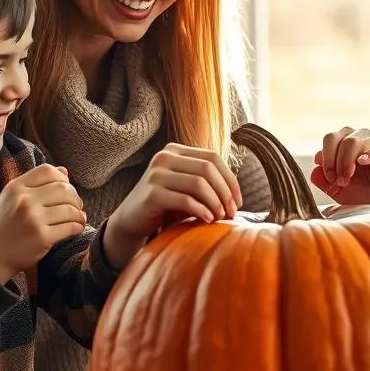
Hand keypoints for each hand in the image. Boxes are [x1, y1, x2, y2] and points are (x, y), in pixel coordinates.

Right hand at [0, 165, 86, 284]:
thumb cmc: (4, 225)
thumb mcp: (12, 198)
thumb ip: (36, 183)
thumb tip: (65, 171)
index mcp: (16, 187)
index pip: (47, 171)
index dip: (62, 178)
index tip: (66, 189)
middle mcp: (24, 200)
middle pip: (63, 188)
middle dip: (75, 197)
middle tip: (76, 206)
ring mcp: (33, 219)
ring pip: (70, 209)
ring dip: (79, 214)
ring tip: (78, 218)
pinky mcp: (42, 237)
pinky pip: (70, 227)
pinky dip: (77, 227)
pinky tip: (76, 228)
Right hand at [102, 143, 242, 268]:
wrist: (132, 220)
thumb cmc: (166, 205)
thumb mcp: (186, 188)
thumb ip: (206, 182)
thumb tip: (237, 194)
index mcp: (175, 150)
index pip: (212, 158)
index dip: (230, 179)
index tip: (238, 201)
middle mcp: (164, 157)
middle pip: (207, 169)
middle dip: (225, 192)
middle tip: (231, 212)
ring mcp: (156, 174)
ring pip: (199, 183)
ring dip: (215, 202)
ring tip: (221, 217)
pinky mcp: (151, 193)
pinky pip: (185, 200)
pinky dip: (201, 210)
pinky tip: (208, 220)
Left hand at [310, 126, 369, 213]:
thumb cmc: (361, 197)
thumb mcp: (336, 190)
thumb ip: (323, 179)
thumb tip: (315, 166)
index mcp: (346, 144)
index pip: (331, 138)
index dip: (326, 156)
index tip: (329, 177)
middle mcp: (362, 140)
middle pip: (342, 137)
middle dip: (335, 159)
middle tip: (337, 180)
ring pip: (357, 140)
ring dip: (347, 160)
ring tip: (347, 180)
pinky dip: (369, 154)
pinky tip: (362, 163)